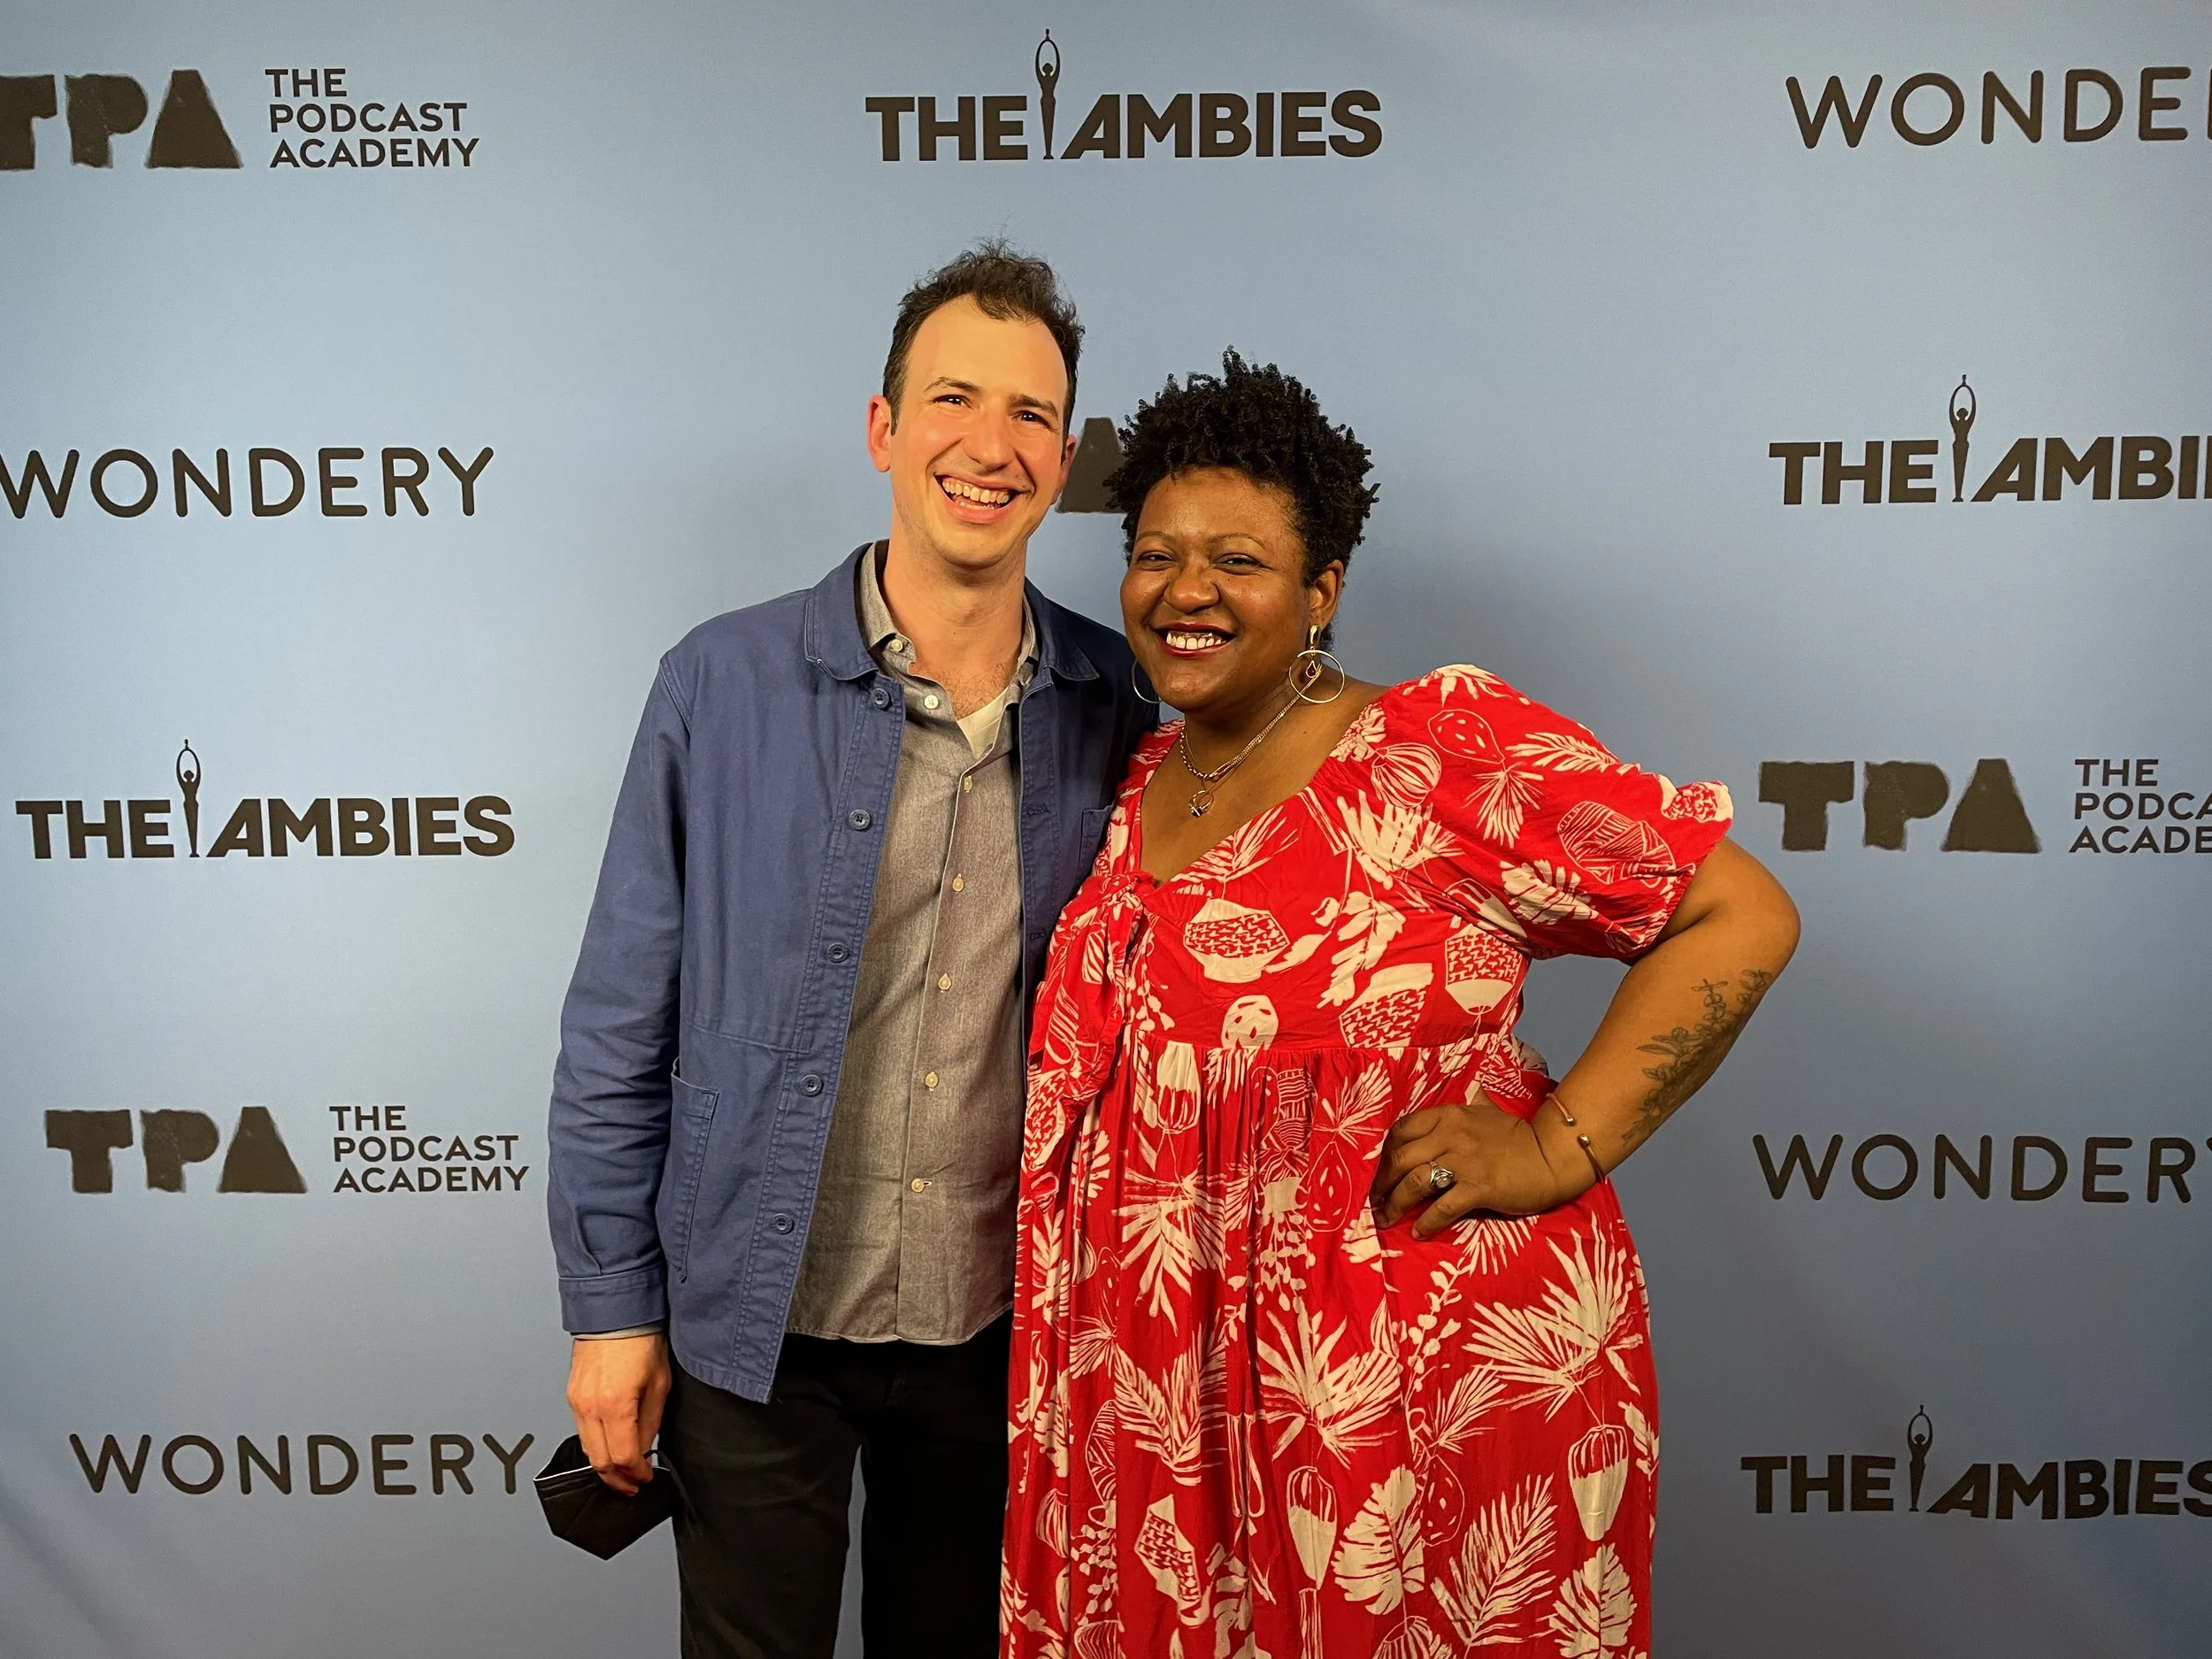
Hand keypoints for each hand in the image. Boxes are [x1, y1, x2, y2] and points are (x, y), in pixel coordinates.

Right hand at [566, 1332, 671, 1495]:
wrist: (615, 1313)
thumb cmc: (641, 1340)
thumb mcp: (659, 1384)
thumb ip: (650, 1422)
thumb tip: (644, 1449)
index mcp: (615, 1404)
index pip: (623, 1457)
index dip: (636, 1473)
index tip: (645, 1477)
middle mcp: (589, 1406)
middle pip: (600, 1460)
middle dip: (617, 1479)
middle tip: (632, 1484)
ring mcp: (576, 1401)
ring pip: (587, 1449)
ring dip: (605, 1465)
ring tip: (622, 1471)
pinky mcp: (571, 1396)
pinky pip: (581, 1431)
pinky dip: (595, 1445)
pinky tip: (609, 1446)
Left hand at [1370, 1094, 1577, 1237]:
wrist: (1551, 1157)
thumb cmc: (1519, 1137)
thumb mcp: (1490, 1112)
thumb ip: (1474, 1103)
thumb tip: (1473, 1090)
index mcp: (1449, 1115)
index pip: (1402, 1129)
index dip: (1385, 1152)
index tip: (1380, 1169)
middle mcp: (1451, 1135)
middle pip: (1401, 1158)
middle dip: (1382, 1182)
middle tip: (1374, 1199)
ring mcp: (1465, 1162)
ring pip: (1415, 1182)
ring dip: (1395, 1203)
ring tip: (1385, 1218)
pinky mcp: (1479, 1187)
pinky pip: (1443, 1207)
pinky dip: (1426, 1222)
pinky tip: (1417, 1231)